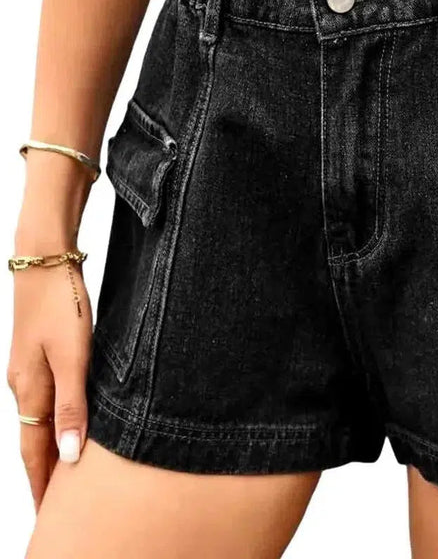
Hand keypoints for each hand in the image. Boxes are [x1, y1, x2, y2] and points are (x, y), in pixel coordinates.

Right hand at [7, 259, 92, 512]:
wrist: (44, 262)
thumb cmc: (62, 306)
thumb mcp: (74, 356)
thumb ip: (73, 405)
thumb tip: (68, 455)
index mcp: (31, 390)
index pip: (35, 451)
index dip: (43, 484)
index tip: (48, 516)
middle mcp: (24, 385)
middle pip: (33, 440)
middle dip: (42, 475)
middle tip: (53, 507)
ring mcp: (28, 369)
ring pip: (38, 420)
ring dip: (47, 450)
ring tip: (59, 475)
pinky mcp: (38, 355)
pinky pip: (44, 400)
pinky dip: (51, 422)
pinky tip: (62, 424)